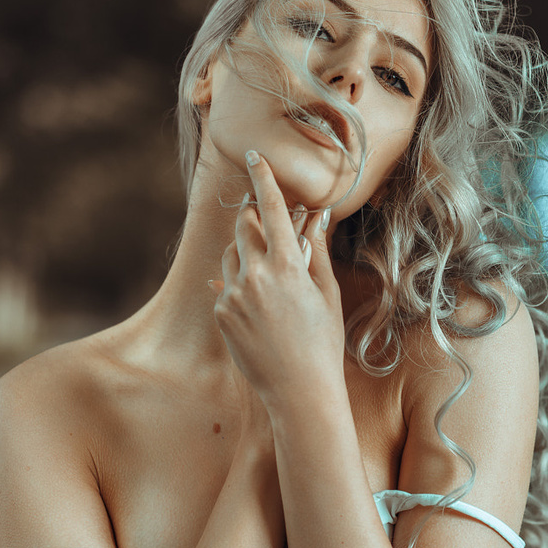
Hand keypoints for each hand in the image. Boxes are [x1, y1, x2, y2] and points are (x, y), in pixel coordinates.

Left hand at [209, 151, 344, 418]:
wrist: (298, 391)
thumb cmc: (322, 343)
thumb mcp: (326, 294)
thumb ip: (317, 251)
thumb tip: (316, 217)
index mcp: (287, 265)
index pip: (274, 208)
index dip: (264, 178)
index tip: (254, 156)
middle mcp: (255, 275)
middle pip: (245, 225)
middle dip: (253, 216)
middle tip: (264, 217)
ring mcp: (234, 295)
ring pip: (232, 254)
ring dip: (246, 252)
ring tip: (269, 276)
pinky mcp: (222, 314)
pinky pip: (226, 286)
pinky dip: (240, 285)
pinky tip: (260, 307)